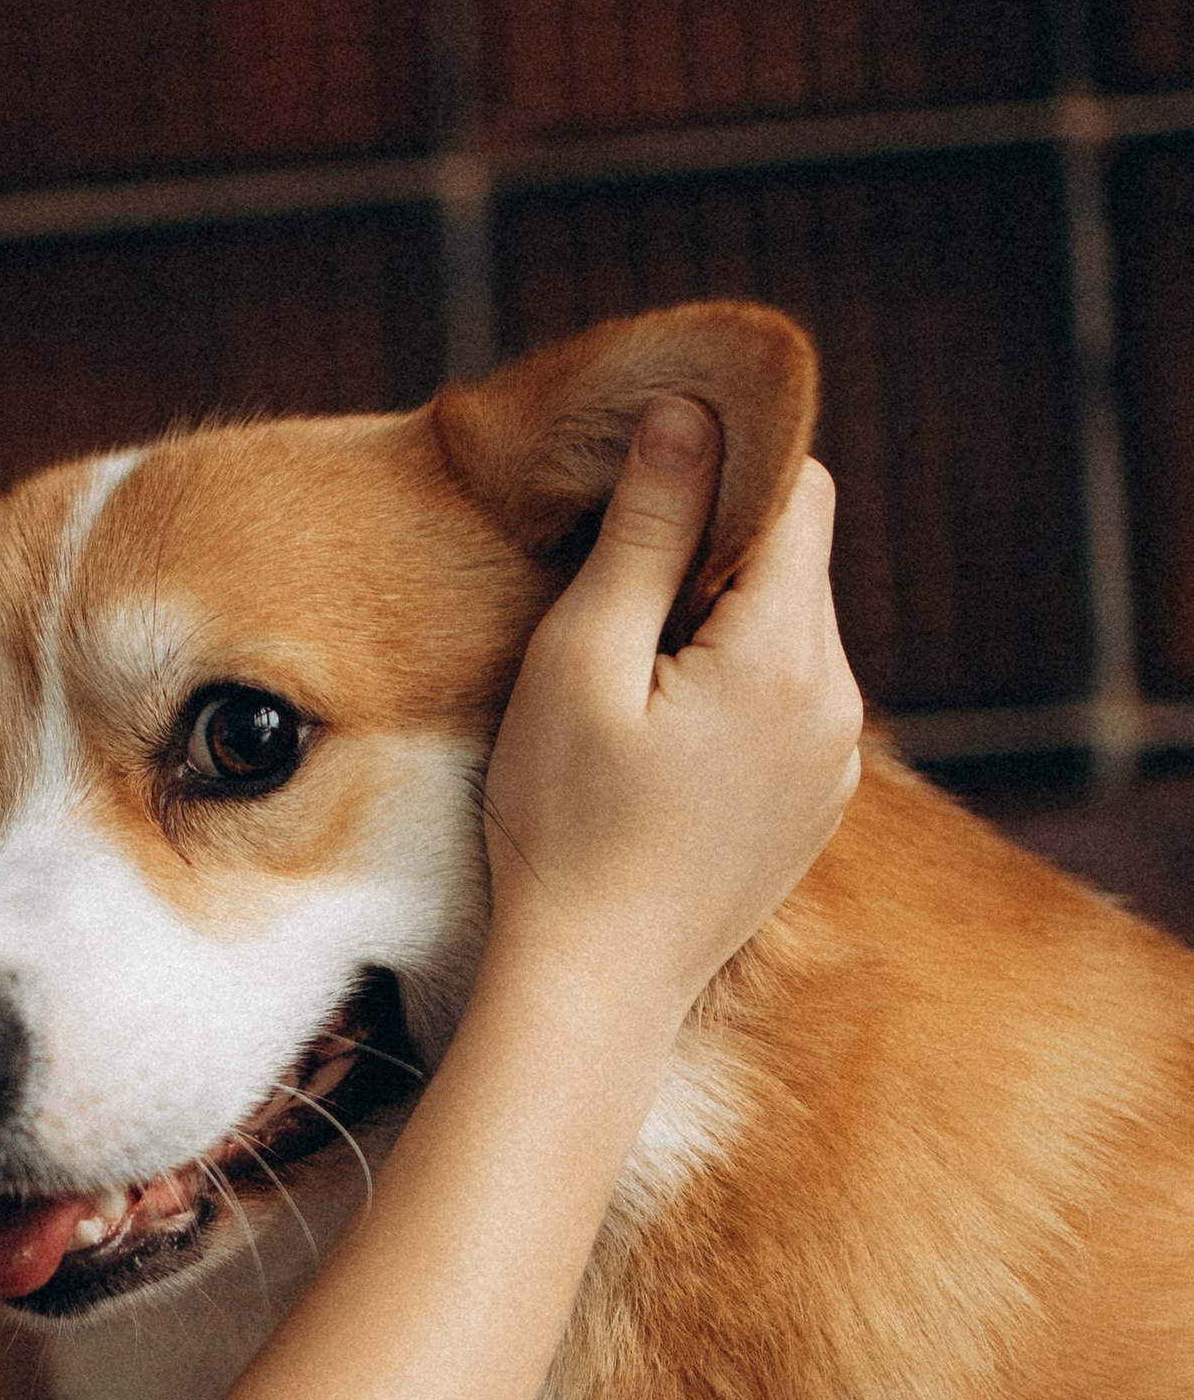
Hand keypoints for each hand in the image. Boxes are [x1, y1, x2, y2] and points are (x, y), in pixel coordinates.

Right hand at [481, 393, 862, 1020]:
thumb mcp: (580, 661)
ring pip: (790, 632)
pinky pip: (788, 702)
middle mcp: (837, 701)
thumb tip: (689, 411)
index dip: (726, 467)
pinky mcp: (816, 804)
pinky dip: (731, 691)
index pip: (798, 491)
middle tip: (611, 603)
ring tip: (628, 685)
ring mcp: (835, 761)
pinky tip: (658, 745)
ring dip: (718, 626)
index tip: (642, 497)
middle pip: (794, 562)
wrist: (593, 987)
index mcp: (784, 654)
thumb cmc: (562, 826)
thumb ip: (645, 531)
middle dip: (713, 555)